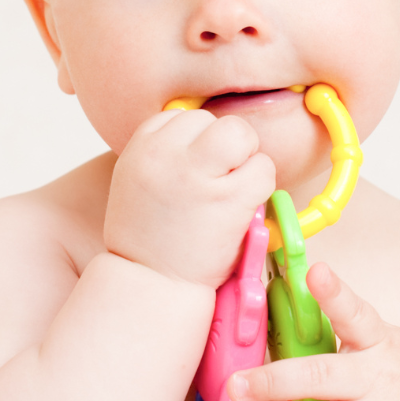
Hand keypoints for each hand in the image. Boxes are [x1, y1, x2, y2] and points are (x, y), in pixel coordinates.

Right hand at [104, 109, 275, 287]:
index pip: (181, 116)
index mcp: (140, 147)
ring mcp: (199, 175)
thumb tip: (200, 132)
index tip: (194, 172)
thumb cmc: (148, 237)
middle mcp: (166, 154)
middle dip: (223, 145)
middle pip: (212, 119)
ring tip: (231, 191)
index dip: (196, 143)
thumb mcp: (136, 180)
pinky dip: (262, 186)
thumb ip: (161, 152)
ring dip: (245, 160)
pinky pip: (264, 169)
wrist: (151, 284)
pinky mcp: (230, 198)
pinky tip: (244, 207)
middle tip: (218, 178)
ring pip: (241, 134)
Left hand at [229, 263, 399, 400]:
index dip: (336, 293)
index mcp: (378, 343)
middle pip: (322, 379)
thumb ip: (345, 328)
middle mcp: (379, 382)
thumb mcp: (386, 341)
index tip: (315, 271)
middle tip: (235, 386)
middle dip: (275, 382)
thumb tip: (296, 287)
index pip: (356, 313)